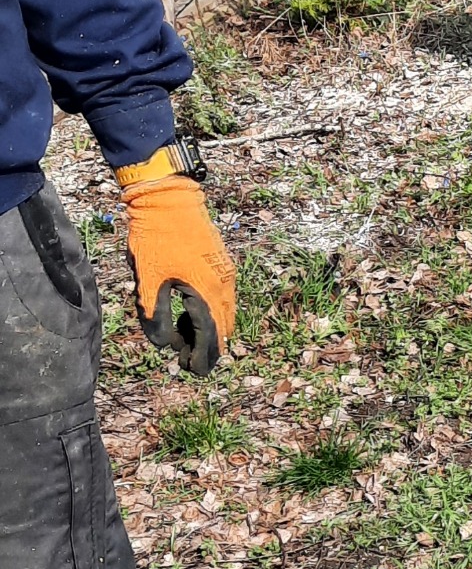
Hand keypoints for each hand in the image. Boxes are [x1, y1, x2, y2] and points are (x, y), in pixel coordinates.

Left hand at [120, 164, 235, 375]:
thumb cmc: (155, 237)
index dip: (203, 357)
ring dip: (210, 329)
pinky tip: (190, 311)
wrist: (169, 198)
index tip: (192, 370)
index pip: (212, 336)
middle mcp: (223, 286)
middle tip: (188, 358)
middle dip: (209, 347)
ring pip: (225, 313)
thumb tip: (165, 343)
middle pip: (224, 328)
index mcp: (206, 293)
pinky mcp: (221, 264)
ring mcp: (225, 274)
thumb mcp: (148, 280)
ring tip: (186, 336)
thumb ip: (156, 315)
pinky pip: (223, 297)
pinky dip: (211, 312)